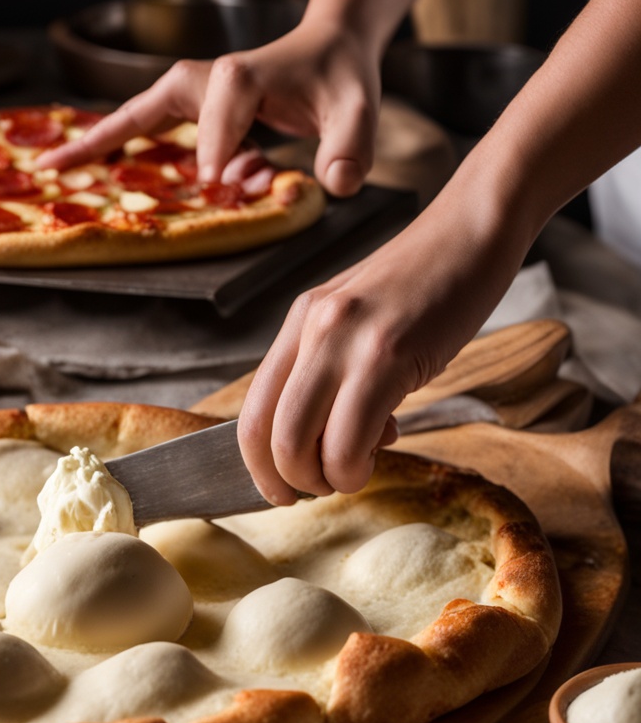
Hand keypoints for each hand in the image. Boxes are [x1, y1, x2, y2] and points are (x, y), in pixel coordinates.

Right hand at [37, 18, 381, 196]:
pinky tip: (83, 163)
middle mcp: (204, 78)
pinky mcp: (186, 105)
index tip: (215, 182)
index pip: (220, 112)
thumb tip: (338, 184)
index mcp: (242, 76)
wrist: (329, 47)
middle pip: (144, 107)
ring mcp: (189, 91)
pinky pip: (143, 125)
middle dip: (104, 138)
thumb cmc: (340, 79)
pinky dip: (112, 143)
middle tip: (57, 168)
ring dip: (94, 142)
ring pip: (134, 116)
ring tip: (50, 166)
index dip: (216, 146)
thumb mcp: (358, 110)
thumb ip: (352, 146)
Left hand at [236, 189, 522, 501]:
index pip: (250, 411)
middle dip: (289, 481)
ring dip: (326, 478)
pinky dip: (358, 465)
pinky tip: (383, 447)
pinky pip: (352, 434)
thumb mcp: (361, 324)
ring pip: (300, 440)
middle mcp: (310, 328)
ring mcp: (344, 337)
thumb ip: (337, 375)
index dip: (258, 465)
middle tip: (322, 487)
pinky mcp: (388, 350)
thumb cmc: (425, 285)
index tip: (281, 490)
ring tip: (355, 472)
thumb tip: (331, 444)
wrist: (471, 232)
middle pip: (267, 433)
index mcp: (298, 323)